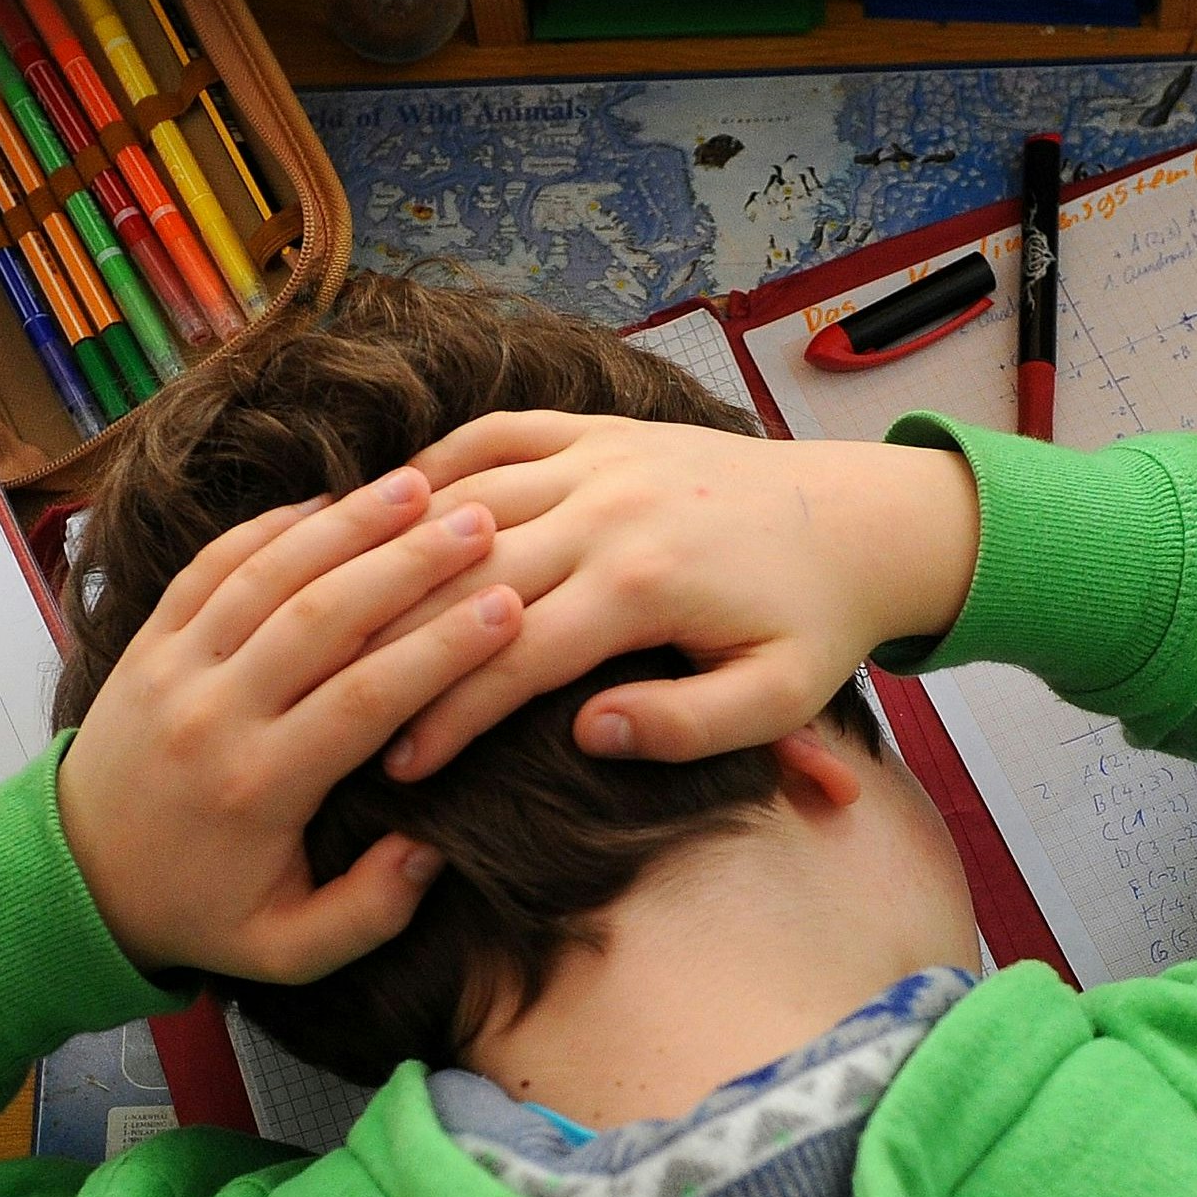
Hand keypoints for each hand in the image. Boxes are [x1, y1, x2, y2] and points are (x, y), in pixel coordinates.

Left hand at [57, 469, 523, 981]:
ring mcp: (172, 668)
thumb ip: (370, 911)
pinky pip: (210, 566)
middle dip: (408, 562)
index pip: (366, 697)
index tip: (507, 607)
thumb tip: (433, 850)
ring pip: (266, 574)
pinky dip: (269, 526)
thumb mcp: (289, 949)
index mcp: (259, 785)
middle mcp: (213, 713)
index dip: (441, 647)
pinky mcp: (146, 642)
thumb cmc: (199, 913)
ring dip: (346, 523)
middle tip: (480, 523)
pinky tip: (328, 501)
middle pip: (322, 616)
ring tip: (420, 483)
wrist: (74, 884)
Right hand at [376, 413, 978, 777]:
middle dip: (397, 643)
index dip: (448, 716)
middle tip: (334, 695)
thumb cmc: (817, 625)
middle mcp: (610, 509)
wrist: (862, 518)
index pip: (514, 657)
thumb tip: (587, 734)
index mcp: (645, 584)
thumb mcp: (778, 698)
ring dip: (396, 550)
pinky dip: (437, 465)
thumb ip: (687, 728)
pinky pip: (497, 433)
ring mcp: (602, 458)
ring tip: (336, 606)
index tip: (397, 767)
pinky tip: (386, 507)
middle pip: (467, 579)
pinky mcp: (602, 429)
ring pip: (465, 498)